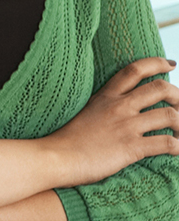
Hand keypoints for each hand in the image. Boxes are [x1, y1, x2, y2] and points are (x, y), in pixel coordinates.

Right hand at [45, 56, 178, 185]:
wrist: (55, 157)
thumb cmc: (66, 140)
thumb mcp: (85, 113)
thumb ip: (104, 108)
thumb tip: (120, 110)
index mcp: (106, 96)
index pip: (135, 70)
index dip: (157, 63)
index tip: (170, 64)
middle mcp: (119, 107)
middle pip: (160, 88)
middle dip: (178, 95)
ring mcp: (126, 126)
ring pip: (170, 115)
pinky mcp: (131, 147)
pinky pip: (167, 143)